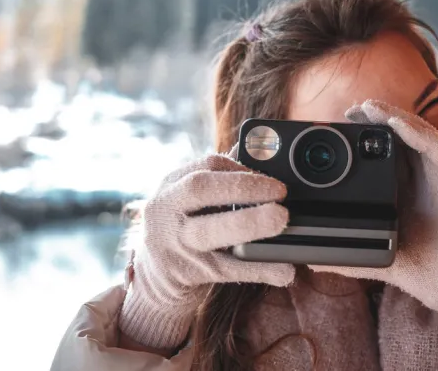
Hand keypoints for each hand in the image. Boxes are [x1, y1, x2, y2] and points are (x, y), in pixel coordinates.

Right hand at [119, 151, 294, 348]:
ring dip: (251, 223)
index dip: (243, 168)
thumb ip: (222, 182)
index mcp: (171, 185)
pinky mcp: (185, 273)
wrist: (153, 282)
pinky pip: (227, 270)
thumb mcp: (191, 203)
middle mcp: (165, 209)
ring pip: (211, 230)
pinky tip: (284, 270)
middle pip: (201, 188)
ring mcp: (173, 242)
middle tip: (280, 192)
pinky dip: (259, 269)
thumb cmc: (184, 232)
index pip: (208, 165)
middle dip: (243, 186)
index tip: (270, 177)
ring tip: (282, 221)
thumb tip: (264, 155)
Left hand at [310, 100, 437, 348]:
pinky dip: (415, 131)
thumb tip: (313, 261)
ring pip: (415, 133)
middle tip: (347, 112)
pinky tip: (394, 122)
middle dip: (373, 121)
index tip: (333, 132)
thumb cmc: (432, 273)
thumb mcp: (380, 259)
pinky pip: (435, 145)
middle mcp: (423, 177)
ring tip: (365, 107)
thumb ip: (349, 258)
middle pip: (397, 137)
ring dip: (391, 116)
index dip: (359, 139)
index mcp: (404, 191)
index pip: (380, 154)